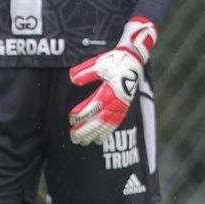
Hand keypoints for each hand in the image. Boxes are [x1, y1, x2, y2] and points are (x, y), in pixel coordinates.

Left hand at [68, 18, 156, 145]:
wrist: (133, 61)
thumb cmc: (114, 62)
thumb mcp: (98, 63)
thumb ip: (85, 72)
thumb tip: (72, 79)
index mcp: (110, 90)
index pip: (94, 106)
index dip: (82, 114)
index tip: (71, 119)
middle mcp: (117, 101)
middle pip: (100, 120)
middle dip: (86, 130)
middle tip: (74, 137)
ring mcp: (121, 106)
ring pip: (107, 125)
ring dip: (95, 134)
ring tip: (83, 142)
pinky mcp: (124, 108)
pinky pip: (115, 124)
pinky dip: (106, 133)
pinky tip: (98, 139)